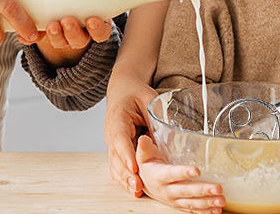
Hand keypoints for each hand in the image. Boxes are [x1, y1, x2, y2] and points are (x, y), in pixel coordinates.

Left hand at [25, 0, 117, 66]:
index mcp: (94, 17)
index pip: (101, 31)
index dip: (99, 29)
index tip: (94, 19)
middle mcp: (79, 30)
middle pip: (80, 40)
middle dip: (73, 32)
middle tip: (67, 20)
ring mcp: (60, 35)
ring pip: (60, 42)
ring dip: (55, 36)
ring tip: (50, 25)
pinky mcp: (40, 34)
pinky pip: (35, 41)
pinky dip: (30, 39)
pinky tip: (25, 35)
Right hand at [105, 72, 158, 195]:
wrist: (122, 90)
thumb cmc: (135, 93)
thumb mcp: (148, 99)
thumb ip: (155, 118)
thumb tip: (169, 138)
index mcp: (117, 117)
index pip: (120, 138)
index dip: (127, 153)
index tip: (135, 166)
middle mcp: (111, 132)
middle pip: (115, 155)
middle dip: (126, 172)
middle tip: (137, 185)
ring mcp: (111, 142)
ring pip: (115, 163)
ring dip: (124, 178)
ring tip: (136, 190)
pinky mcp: (116, 149)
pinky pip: (117, 165)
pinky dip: (123, 177)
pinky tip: (132, 188)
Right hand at [135, 135, 223, 213]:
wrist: (142, 185)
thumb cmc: (147, 168)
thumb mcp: (143, 156)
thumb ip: (144, 148)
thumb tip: (143, 139)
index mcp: (159, 176)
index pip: (173, 174)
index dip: (184, 173)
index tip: (197, 170)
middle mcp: (167, 190)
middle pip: (186, 191)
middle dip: (203, 190)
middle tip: (218, 188)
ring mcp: (174, 200)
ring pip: (191, 203)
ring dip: (207, 202)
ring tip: (221, 200)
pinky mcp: (179, 205)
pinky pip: (192, 210)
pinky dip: (204, 212)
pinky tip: (216, 209)